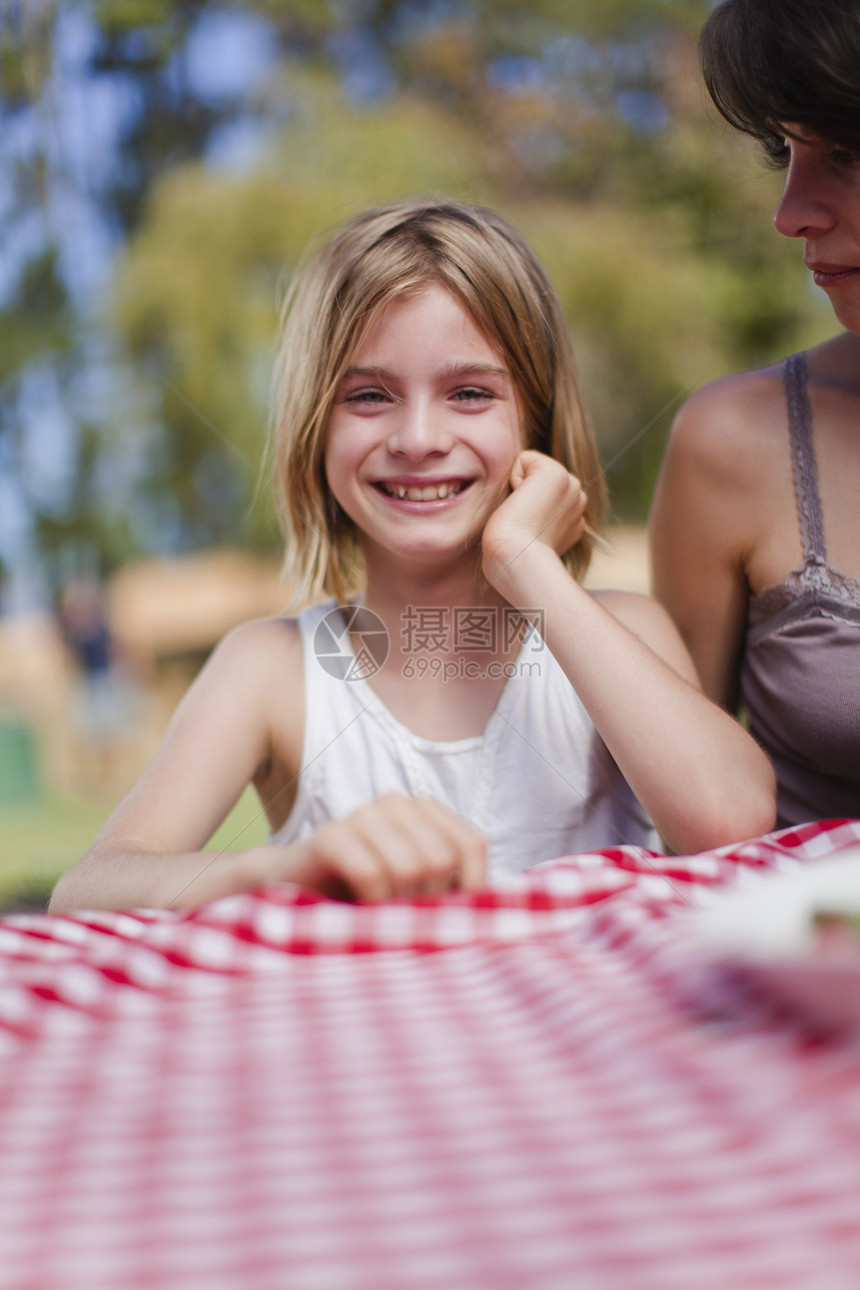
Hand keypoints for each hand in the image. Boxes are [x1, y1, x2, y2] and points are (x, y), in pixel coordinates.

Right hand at [263, 793, 486, 901]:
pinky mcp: (330, 836)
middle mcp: (395, 803)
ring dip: (399, 907)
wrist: (294, 897)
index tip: (448, 919)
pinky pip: (373, 873)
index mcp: (424, 811)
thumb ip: (454, 892)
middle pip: (442, 858)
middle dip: (428, 901)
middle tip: (405, 923)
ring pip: (411, 865)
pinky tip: (362, 914)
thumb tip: (502, 909)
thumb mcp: (419, 894)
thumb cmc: (367, 901)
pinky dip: (374, 905)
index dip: (468, 888)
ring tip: (382, 920)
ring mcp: (361, 815)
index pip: (471, 844)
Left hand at [482, 450, 586, 591]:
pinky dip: (514, 477)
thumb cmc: (512, 558)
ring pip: (532, 468)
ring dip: (520, 488)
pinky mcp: (557, 473)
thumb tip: (517, 506)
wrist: (516, 561)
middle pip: (537, 477)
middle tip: (523, 522)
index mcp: (573, 517)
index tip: (525, 531)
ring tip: (522, 514)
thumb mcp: (531, 536)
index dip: (525, 507)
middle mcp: (578, 499)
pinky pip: (525, 458)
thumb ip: (534, 519)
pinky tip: (520, 503)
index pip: (542, 493)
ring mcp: (572, 485)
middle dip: (525, 494)